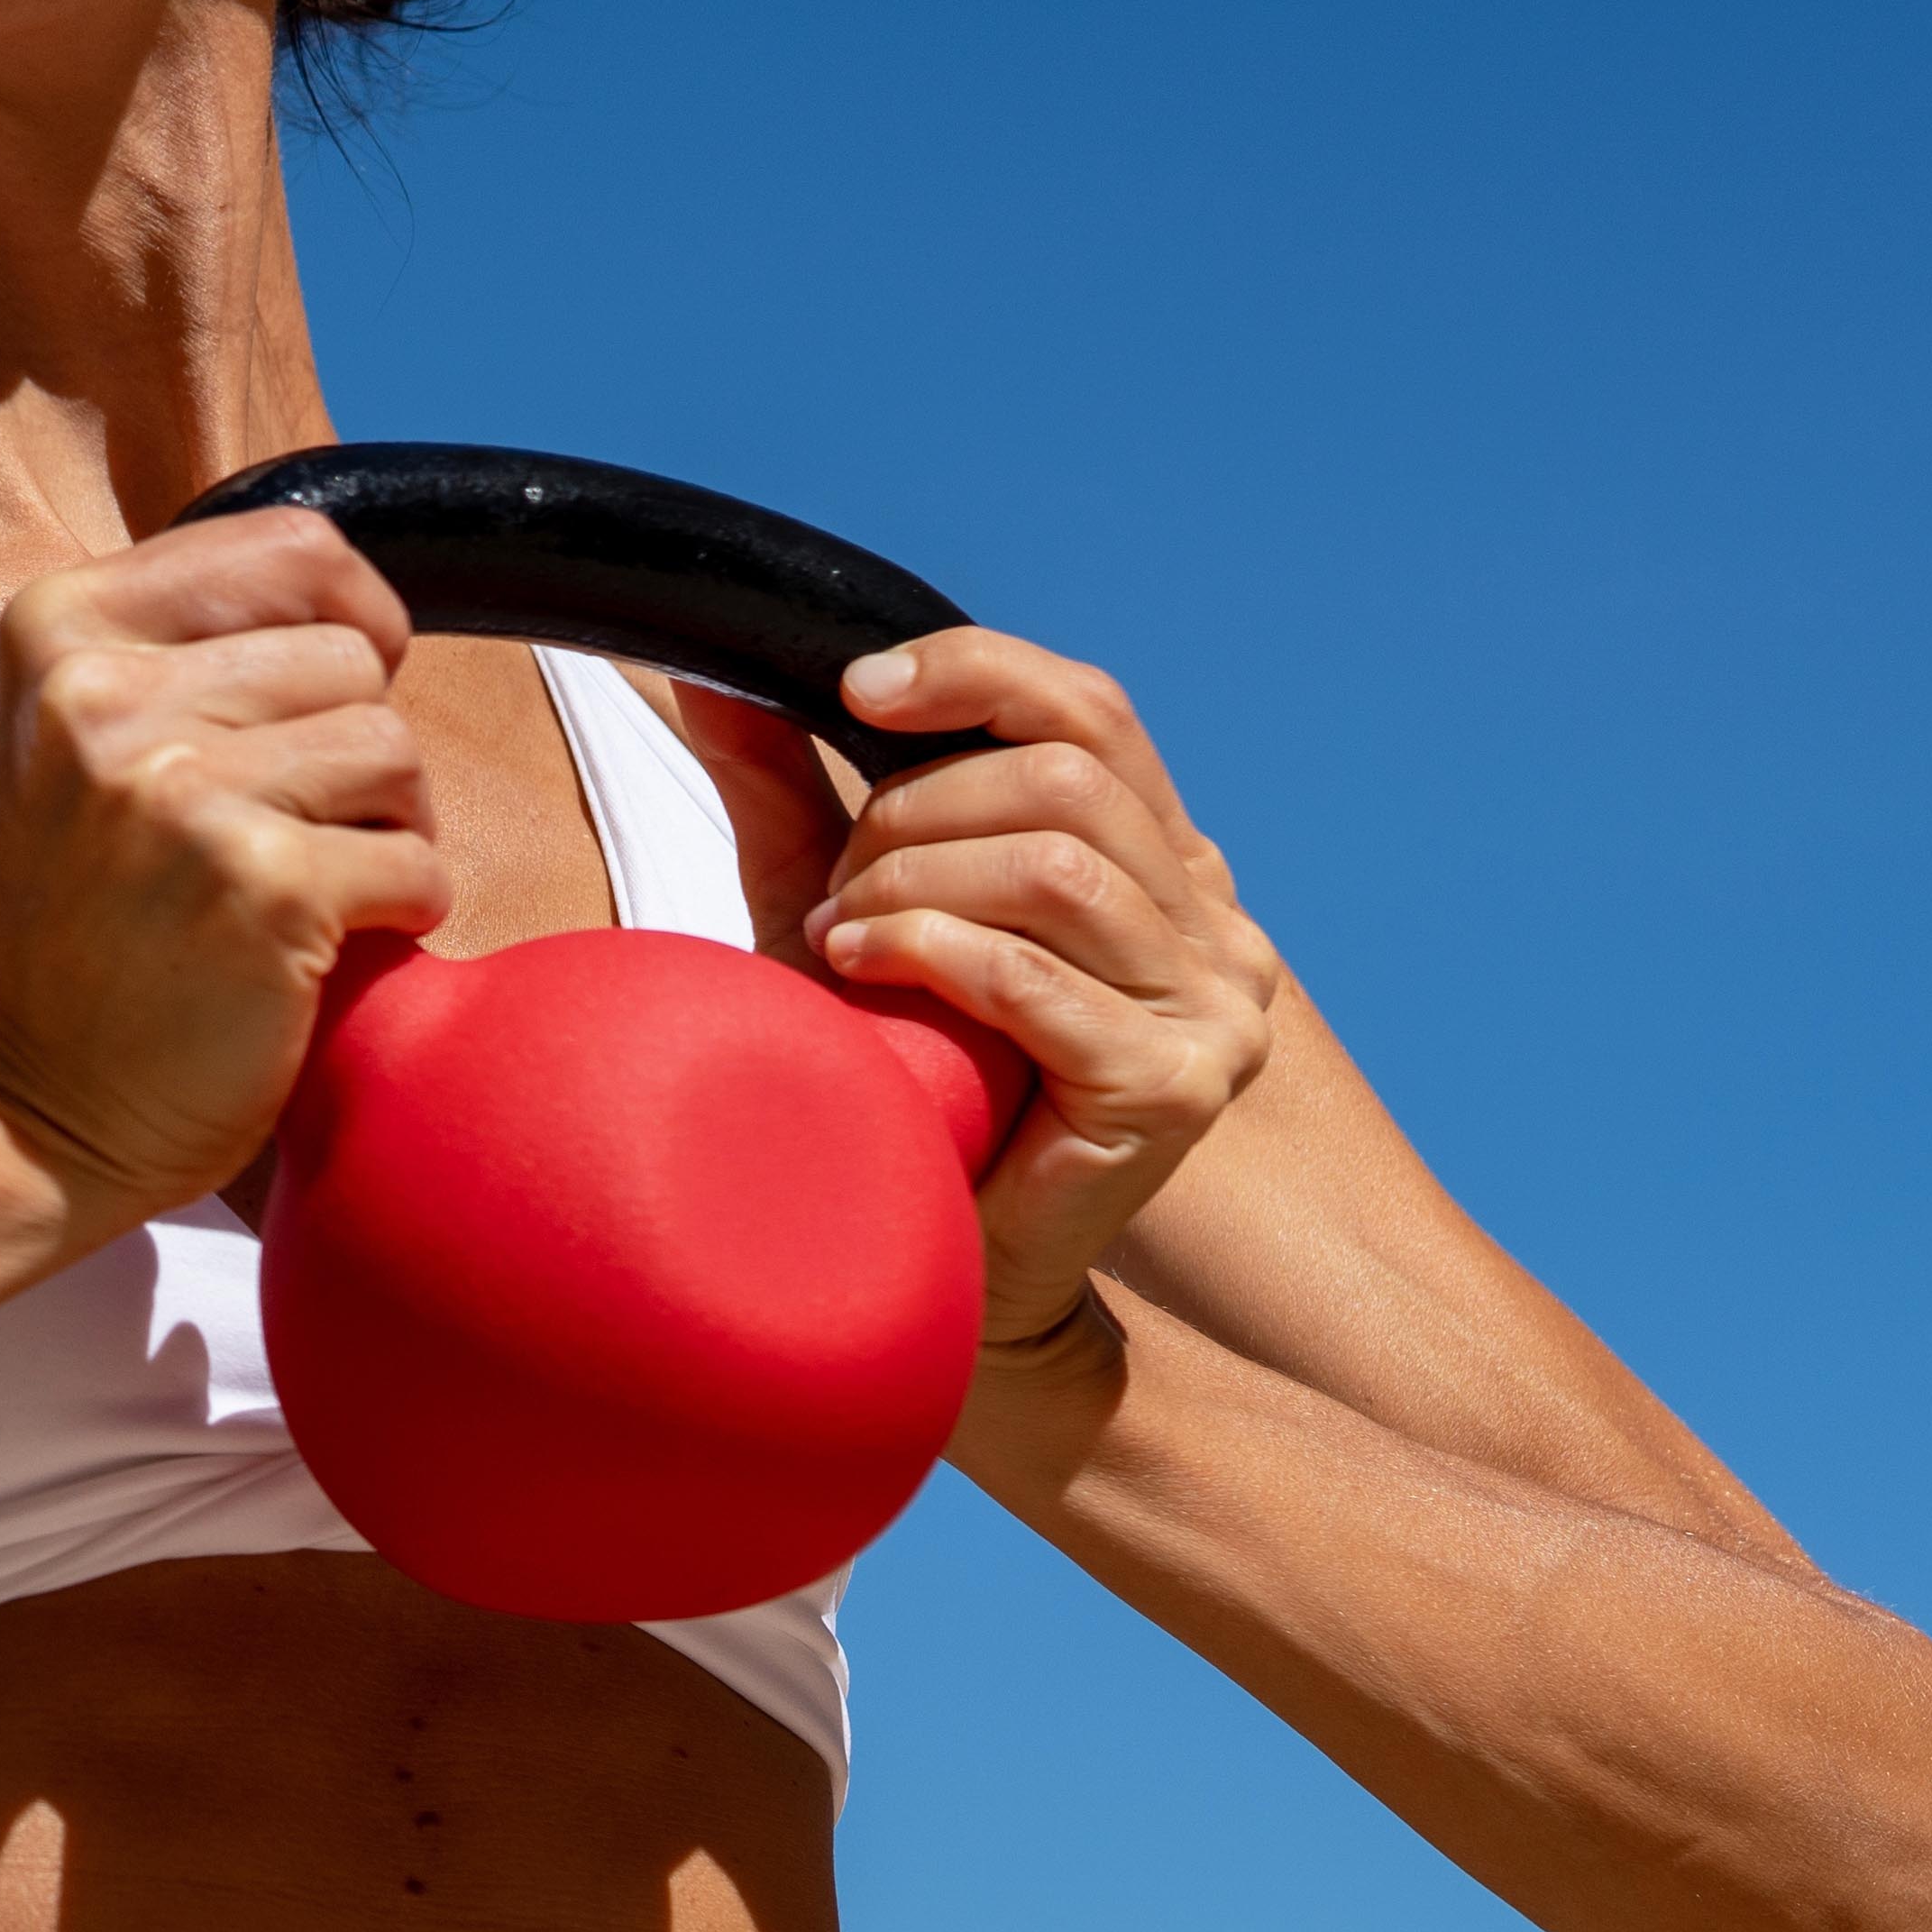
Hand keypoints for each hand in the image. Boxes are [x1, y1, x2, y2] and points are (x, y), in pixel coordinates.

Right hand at [0, 509, 449, 1222]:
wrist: (6, 1104)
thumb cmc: (60, 928)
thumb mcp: (64, 739)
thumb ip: (176, 651)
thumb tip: (355, 610)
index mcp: (56, 630)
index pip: (288, 546)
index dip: (350, 613)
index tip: (340, 683)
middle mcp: (106, 695)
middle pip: (351, 656)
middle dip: (353, 746)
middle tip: (290, 828)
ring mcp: (182, 791)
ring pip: (394, 751)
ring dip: (386, 827)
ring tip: (306, 885)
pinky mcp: (262, 889)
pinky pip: (417, 862)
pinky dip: (397, 911)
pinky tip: (316, 948)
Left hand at [806, 630, 1283, 1343]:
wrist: (934, 1255)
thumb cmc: (900, 1073)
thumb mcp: (841, 903)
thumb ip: (794, 793)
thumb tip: (716, 677)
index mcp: (1162, 857)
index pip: (1090, 711)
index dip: (975, 675)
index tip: (853, 690)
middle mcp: (1213, 920)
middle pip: (1064, 779)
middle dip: (917, 812)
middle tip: (838, 886)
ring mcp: (1216, 1005)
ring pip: (1054, 868)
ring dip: (915, 887)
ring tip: (841, 937)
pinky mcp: (1178, 1086)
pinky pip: (1036, 977)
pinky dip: (928, 954)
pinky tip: (857, 970)